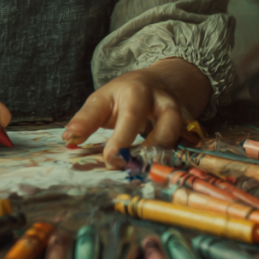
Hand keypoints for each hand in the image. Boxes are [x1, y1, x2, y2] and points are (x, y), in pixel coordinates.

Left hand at [61, 58, 210, 168]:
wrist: (158, 82)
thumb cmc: (123, 95)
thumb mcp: (102, 99)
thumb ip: (86, 119)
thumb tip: (68, 139)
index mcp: (138, 92)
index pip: (132, 117)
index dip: (122, 141)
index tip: (110, 160)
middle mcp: (164, 103)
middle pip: (168, 126)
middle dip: (152, 150)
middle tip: (132, 169)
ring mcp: (182, 117)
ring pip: (182, 139)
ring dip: (165, 159)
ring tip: (146, 175)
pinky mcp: (190, 131)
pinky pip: (188, 149)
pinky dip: (175, 163)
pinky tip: (160, 175)